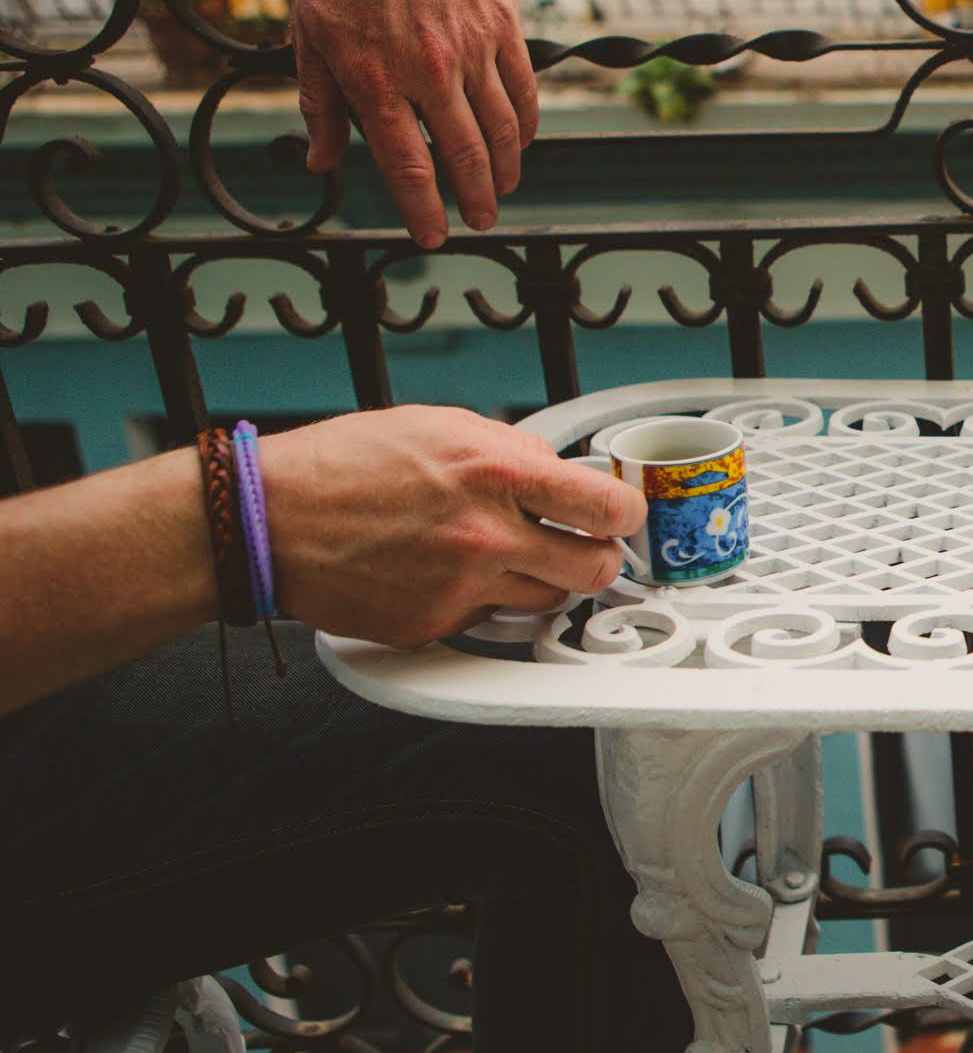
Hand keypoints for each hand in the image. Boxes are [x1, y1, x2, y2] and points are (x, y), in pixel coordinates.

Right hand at [260, 406, 642, 647]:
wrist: (267, 519)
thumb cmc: (343, 466)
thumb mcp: (440, 426)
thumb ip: (510, 450)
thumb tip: (556, 470)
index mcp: (494, 473)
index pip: (606, 507)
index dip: (624, 513)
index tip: (621, 514)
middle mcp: (486, 536)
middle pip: (594, 568)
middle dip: (598, 556)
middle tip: (585, 544)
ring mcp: (461, 587)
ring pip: (548, 599)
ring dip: (544, 578)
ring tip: (510, 552)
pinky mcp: (435, 626)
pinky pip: (491, 617)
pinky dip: (487, 598)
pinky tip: (456, 571)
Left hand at [290, 0, 538, 248]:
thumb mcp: (308, 32)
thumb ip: (320, 102)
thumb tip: (323, 163)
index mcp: (374, 77)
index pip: (408, 166)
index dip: (423, 211)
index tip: (433, 237)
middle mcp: (428, 69)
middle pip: (465, 155)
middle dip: (475, 198)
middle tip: (479, 221)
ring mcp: (472, 45)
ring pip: (503, 128)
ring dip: (506, 168)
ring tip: (503, 188)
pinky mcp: (501, 20)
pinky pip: (524, 87)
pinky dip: (527, 122)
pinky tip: (522, 140)